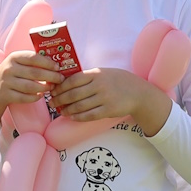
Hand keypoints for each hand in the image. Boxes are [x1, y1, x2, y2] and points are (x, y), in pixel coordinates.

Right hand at [0, 50, 63, 110]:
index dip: (47, 63)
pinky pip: (24, 98)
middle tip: (60, 79)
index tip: (57, 67)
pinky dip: (34, 97)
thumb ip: (33, 61)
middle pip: (34, 73)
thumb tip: (55, 63)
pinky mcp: (6, 95)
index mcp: (14, 57)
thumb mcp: (18, 62)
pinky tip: (40, 95)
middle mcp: (9, 69)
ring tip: (51, 87)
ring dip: (44, 88)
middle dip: (50, 76)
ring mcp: (6, 83)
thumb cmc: (12, 73)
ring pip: (30, 87)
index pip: (33, 58)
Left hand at [51, 66, 170, 134]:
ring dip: (67, 109)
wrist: (138, 92)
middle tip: (52, 103)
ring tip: (61, 111)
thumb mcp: (104, 73)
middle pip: (73, 94)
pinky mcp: (109, 110)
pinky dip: (78, 117)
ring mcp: (104, 98)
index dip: (60, 86)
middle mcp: (100, 85)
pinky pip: (89, 115)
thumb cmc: (118, 81)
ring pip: (80, 106)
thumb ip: (88, 76)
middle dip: (59, 99)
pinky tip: (72, 117)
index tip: (53, 90)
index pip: (73, 80)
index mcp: (97, 74)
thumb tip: (65, 82)